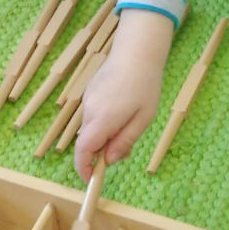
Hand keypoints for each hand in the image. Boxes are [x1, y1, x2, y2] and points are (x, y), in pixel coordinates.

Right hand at [74, 10, 171, 180]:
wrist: (137, 50)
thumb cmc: (145, 85)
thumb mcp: (143, 118)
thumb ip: (125, 141)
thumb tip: (109, 161)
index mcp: (102, 119)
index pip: (83, 150)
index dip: (83, 168)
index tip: (91, 178)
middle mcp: (90, 110)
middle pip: (87, 140)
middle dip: (101, 151)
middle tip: (126, 147)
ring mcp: (88, 99)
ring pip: (90, 127)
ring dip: (103, 135)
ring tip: (129, 122)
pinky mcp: (90, 91)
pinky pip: (92, 114)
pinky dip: (102, 121)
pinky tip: (122, 109)